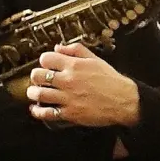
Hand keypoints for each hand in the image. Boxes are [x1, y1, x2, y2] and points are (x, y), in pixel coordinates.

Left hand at [27, 43, 141, 128]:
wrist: (126, 101)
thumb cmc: (112, 81)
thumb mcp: (96, 60)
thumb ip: (76, 50)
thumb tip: (59, 47)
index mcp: (75, 66)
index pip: (46, 58)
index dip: (45, 61)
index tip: (48, 65)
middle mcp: (68, 81)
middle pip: (37, 75)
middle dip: (36, 77)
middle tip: (40, 80)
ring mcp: (68, 98)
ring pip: (38, 93)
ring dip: (34, 93)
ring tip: (36, 93)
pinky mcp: (70, 113)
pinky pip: (46, 112)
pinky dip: (37, 111)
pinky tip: (37, 108)